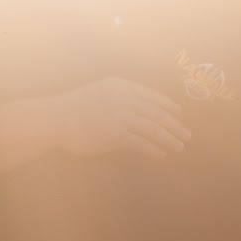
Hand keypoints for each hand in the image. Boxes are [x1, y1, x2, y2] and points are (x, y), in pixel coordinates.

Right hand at [47, 76, 190, 159]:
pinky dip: (154, 150)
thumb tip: (142, 110)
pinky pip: (142, 143)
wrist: (53, 118)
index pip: (153, 95)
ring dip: (170, 139)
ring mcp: (123, 117)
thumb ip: (120, 98)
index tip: (179, 112)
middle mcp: (126, 99)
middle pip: (159, 113)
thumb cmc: (73, 107)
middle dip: (175, 125)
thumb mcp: (100, 92)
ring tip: (179, 146)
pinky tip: (161, 154)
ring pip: (155, 129)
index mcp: (122, 86)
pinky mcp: (117, 134)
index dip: (168, 105)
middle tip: (187, 134)